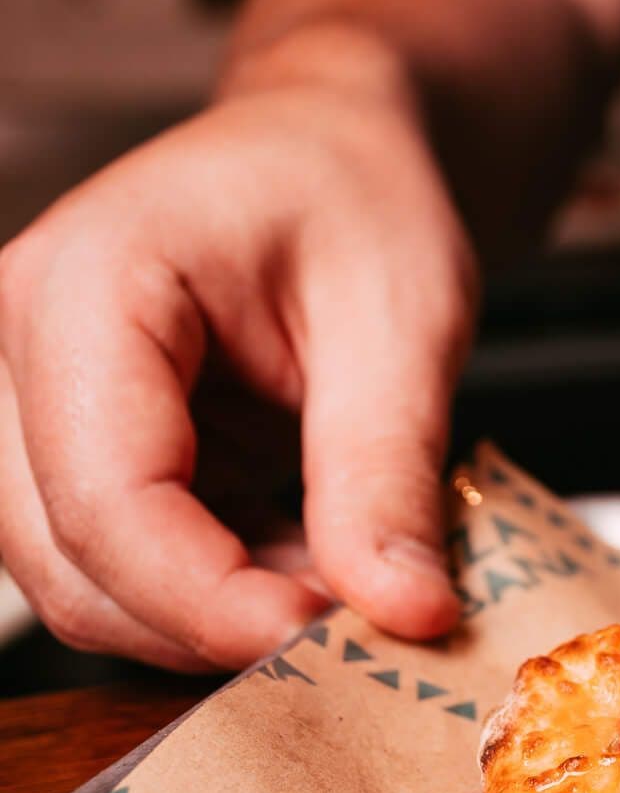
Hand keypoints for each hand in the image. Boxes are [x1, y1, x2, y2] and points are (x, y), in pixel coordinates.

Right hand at [0, 29, 476, 668]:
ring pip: (79, 581)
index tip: (333, 641)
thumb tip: (404, 613)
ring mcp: (24, 402)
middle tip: (362, 620)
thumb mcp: (407, 322)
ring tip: (345, 577)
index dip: (215, 600)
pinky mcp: (65, 448)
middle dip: (217, 622)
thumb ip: (389, 472)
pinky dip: (212, 591)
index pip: (109, 498)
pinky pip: (111, 563)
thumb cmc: (359, 196)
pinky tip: (308, 560)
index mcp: (86, 285)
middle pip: (71, 561)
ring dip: (214, 615)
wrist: (331, 151)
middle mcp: (14, 345)